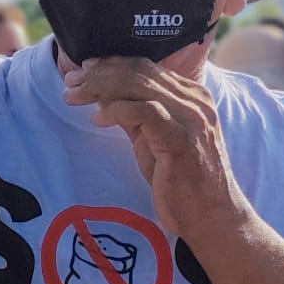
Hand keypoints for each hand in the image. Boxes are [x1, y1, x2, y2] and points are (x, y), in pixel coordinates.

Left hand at [63, 58, 246, 239]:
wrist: (212, 218)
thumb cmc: (182, 183)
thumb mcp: (155, 140)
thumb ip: (135, 116)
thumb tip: (102, 96)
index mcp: (192, 96)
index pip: (147, 67)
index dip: (111, 65)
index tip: (84, 71)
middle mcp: (195, 101)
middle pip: (139, 71)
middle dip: (99, 73)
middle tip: (71, 81)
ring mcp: (191, 118)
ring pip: (139, 85)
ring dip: (100, 87)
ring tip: (74, 96)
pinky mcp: (181, 139)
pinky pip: (143, 111)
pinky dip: (115, 110)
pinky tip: (97, 119)